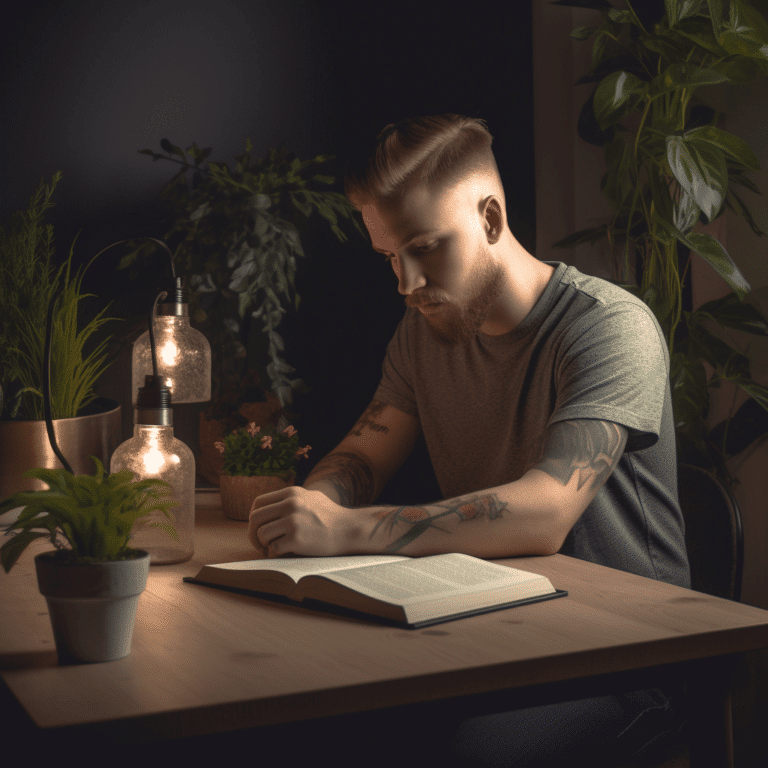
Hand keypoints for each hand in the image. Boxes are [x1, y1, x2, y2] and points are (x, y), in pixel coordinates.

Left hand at [247, 486, 364, 556]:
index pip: (258, 503)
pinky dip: (275, 554)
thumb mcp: (311, 497)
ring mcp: (293, 521)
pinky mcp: (297, 538)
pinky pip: (274, 548)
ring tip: (272, 549)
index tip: (258, 528)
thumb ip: (292, 499)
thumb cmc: (331, 516)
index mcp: (291, 493)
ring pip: (262, 534)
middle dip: (253, 534)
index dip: (254, 517)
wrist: (349, 529)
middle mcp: (290, 504)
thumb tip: (271, 507)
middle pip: (255, 518)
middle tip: (259, 544)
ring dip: (264, 544)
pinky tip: (284, 554)